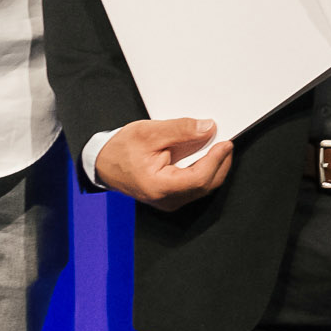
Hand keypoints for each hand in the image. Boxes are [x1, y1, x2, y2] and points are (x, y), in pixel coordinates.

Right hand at [98, 117, 234, 212]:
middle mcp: (167, 200)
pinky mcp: (172, 197)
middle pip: (206, 184)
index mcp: (159, 187)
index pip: (199, 178)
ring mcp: (170, 201)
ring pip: (203, 187)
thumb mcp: (149, 133)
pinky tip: (207, 155)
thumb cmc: (120, 151)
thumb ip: (180, 130)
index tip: (225, 143)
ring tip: (218, 146)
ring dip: (215, 167)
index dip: (216, 160)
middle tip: (226, 142)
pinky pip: (196, 186)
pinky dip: (205, 170)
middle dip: (220, 162)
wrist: (103, 164)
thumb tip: (208, 128)